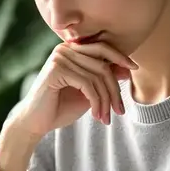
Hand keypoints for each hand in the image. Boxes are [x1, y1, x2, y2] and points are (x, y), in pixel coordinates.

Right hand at [10, 41, 136, 133]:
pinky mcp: (56, 69)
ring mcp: (59, 57)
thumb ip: (103, 78)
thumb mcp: (88, 91)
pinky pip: (87, 84)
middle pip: (102, 63)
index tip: (134, 69)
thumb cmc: (60, 106)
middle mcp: (64, 49)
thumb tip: (128, 68)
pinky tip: (97, 116)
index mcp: (71, 49)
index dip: (120, 57)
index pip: (102, 47)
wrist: (35, 122)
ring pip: (97, 76)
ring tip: (106, 118)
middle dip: (114, 89)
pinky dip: (96, 102)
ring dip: (106, 101)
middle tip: (120, 110)